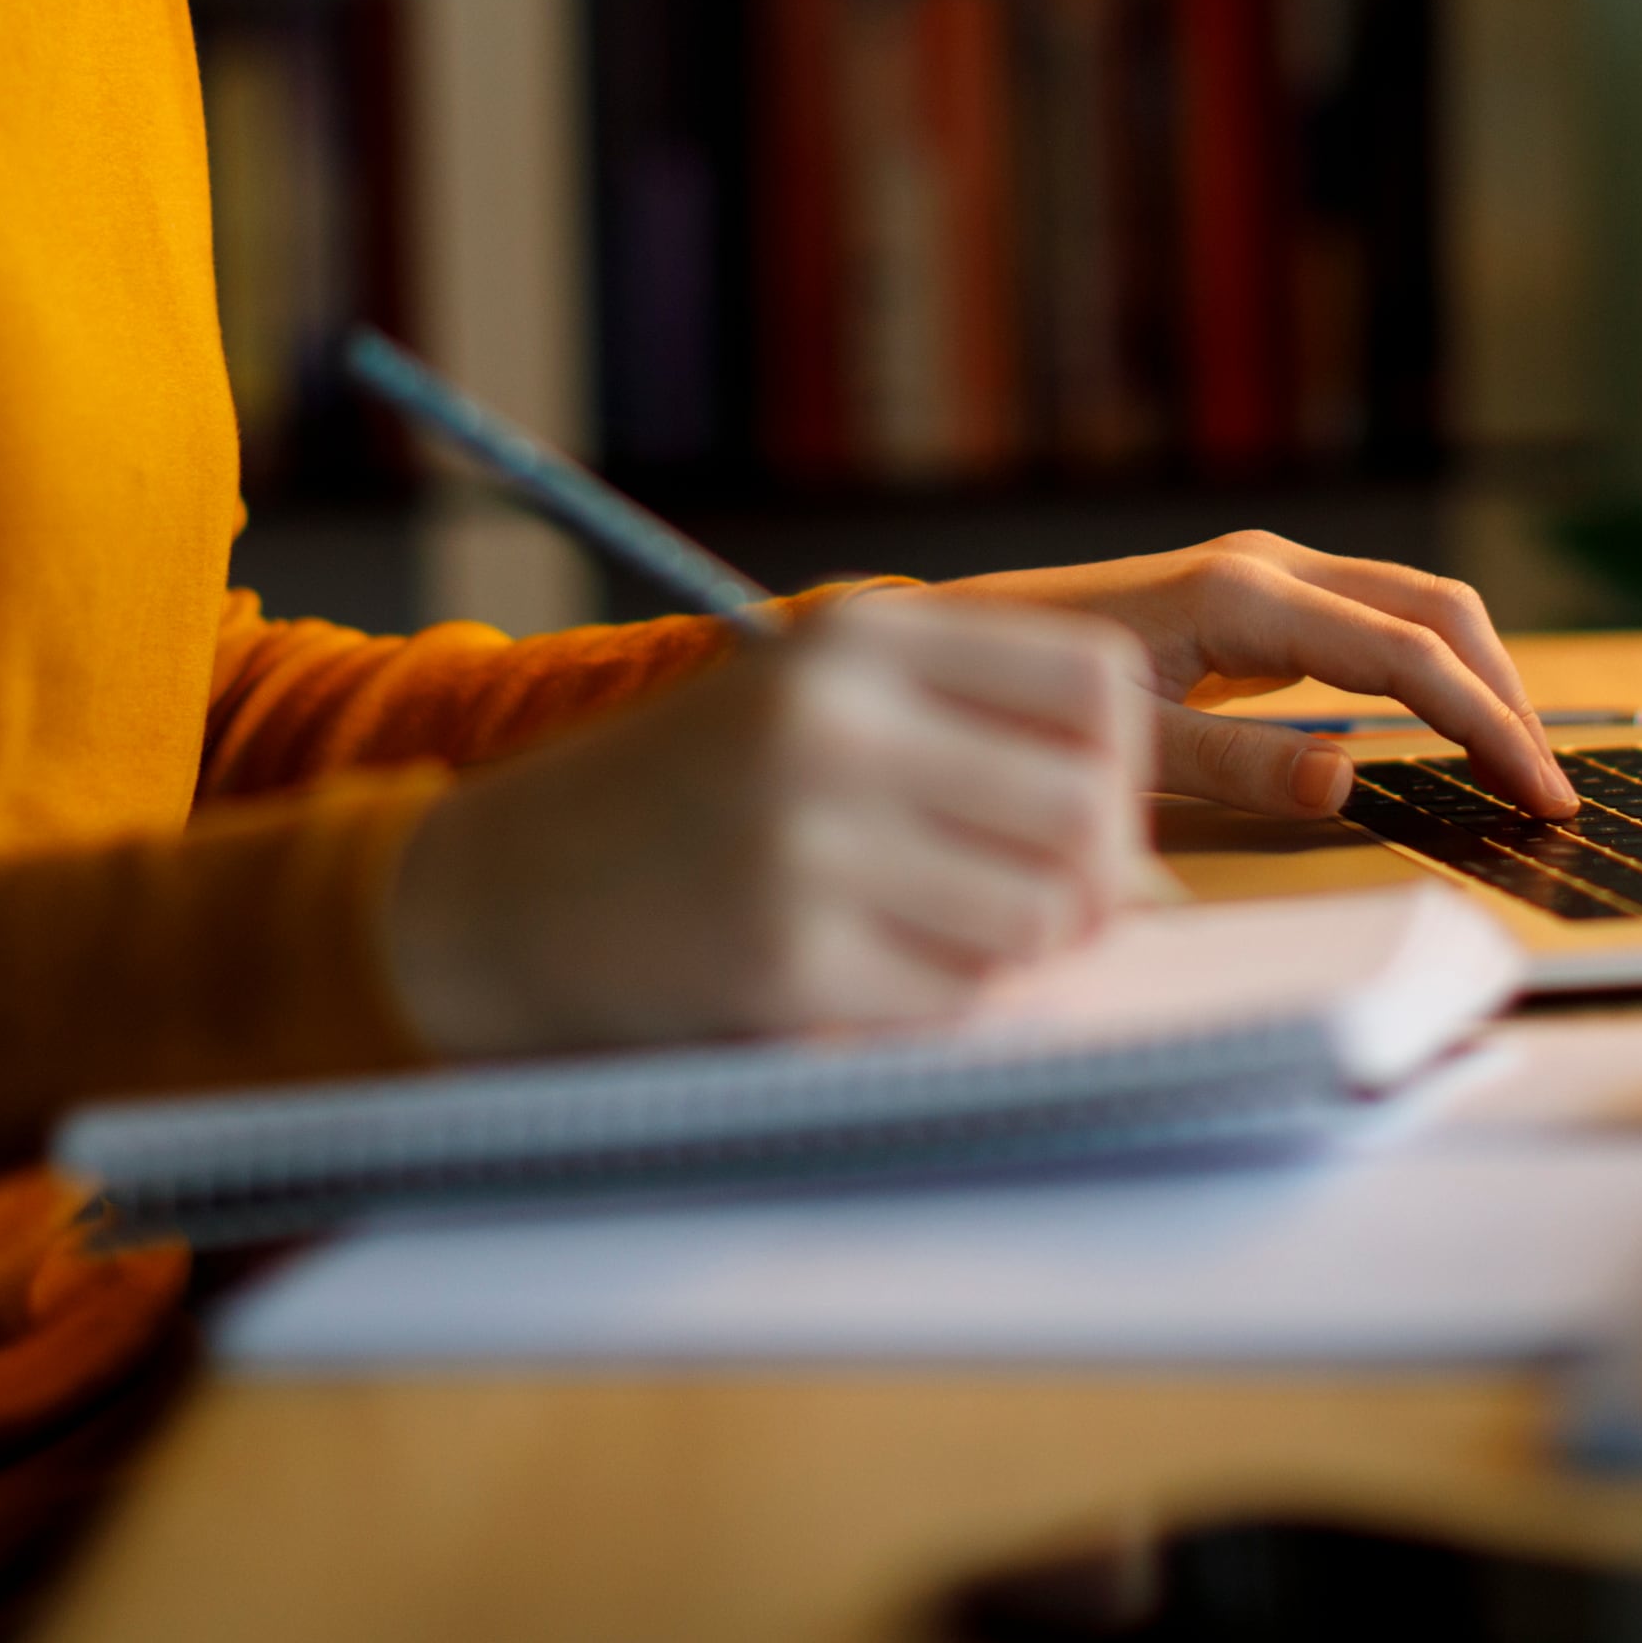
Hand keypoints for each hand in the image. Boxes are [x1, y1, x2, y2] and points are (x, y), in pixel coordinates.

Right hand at [381, 591, 1152, 1057]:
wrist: (500, 890)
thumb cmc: (690, 800)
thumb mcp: (815, 705)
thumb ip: (968, 740)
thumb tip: (1141, 869)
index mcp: (856, 636)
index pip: (1097, 681)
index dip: (1119, 764)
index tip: (1073, 812)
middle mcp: (836, 722)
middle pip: (1088, 808)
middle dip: (1092, 879)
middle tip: (1039, 912)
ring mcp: (808, 843)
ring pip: (1041, 915)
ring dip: (1018, 951)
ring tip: (940, 940)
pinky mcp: (785, 963)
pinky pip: (955, 1000)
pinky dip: (937, 1006)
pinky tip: (864, 979)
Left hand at [942, 531, 1580, 823]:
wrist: (962, 646)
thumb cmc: (1033, 702)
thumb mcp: (1128, 750)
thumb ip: (1235, 764)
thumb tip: (1347, 776)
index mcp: (1242, 600)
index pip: (1406, 655)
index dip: (1486, 724)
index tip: (1537, 794)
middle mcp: (1269, 568)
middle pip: (1435, 610)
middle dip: (1506, 694)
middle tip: (1549, 789)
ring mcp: (1270, 575)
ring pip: (1417, 606)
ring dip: (1481, 676)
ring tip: (1520, 766)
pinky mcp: (1265, 598)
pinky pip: (1380, 619)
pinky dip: (1436, 668)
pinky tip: (1455, 726)